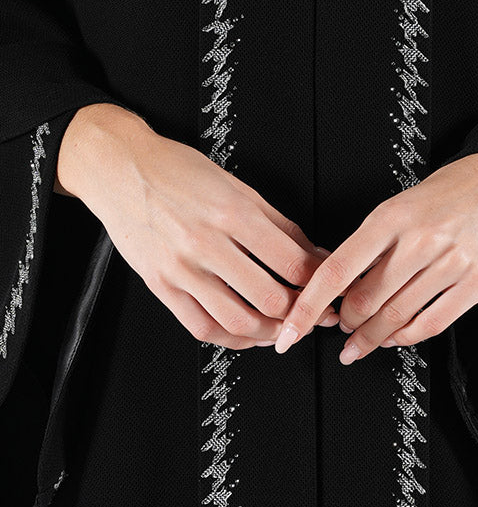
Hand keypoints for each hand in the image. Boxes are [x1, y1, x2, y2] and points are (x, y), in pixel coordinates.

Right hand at [56, 102, 338, 348]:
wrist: (120, 169)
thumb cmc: (177, 171)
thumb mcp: (237, 187)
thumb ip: (279, 225)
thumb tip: (314, 254)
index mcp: (232, 213)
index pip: (291, 263)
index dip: (318, 283)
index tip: (328, 289)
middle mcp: (207, 243)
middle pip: (270, 299)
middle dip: (299, 313)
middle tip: (312, 314)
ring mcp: (181, 269)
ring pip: (238, 321)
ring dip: (269, 333)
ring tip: (282, 328)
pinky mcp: (160, 285)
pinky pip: (201, 327)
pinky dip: (231, 338)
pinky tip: (245, 332)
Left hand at [273, 151, 477, 362]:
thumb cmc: (455, 189)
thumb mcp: (404, 203)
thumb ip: (375, 242)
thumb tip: (343, 283)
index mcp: (391, 216)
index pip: (336, 271)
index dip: (308, 307)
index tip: (291, 330)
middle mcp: (419, 239)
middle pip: (365, 301)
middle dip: (345, 324)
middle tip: (340, 330)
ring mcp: (451, 262)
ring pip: (397, 317)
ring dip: (373, 337)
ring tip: (362, 343)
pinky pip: (433, 322)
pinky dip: (408, 337)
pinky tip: (398, 338)